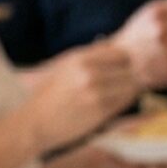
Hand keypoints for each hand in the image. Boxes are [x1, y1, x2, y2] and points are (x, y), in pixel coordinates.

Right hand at [25, 43, 139, 150]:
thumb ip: (88, 56)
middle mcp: (88, 73)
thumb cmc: (49, 94)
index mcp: (79, 59)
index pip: (119, 53)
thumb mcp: (64, 66)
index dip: (124, 60)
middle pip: (128, 69)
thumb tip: (113, 44)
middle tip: (129, 81)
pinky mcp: (100, 111)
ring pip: (130, 85)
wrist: (36, 123)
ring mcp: (95, 93)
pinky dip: (125, 101)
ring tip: (122, 91)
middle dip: (130, 74)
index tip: (123, 66)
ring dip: (130, 88)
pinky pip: (124, 102)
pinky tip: (117, 101)